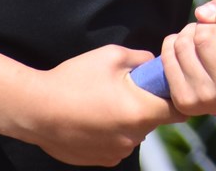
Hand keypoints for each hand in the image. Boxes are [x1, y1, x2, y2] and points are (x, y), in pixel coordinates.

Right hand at [20, 45, 173, 165]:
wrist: (37, 110)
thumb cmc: (74, 79)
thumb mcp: (110, 56)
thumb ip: (140, 58)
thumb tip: (152, 63)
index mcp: (141, 111)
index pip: (178, 110)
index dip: (176, 97)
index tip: (166, 87)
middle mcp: (134, 137)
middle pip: (153, 120)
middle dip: (145, 104)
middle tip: (124, 88)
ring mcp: (118, 152)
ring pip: (134, 132)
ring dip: (127, 119)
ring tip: (102, 102)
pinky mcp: (103, 160)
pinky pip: (118, 143)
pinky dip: (112, 132)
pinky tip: (92, 118)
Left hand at [157, 0, 215, 116]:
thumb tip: (200, 13)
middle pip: (203, 38)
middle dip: (204, 24)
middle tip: (210, 29)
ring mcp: (205, 99)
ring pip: (183, 45)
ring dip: (188, 33)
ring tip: (198, 40)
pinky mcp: (184, 101)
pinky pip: (167, 56)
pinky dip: (173, 43)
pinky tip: (187, 50)